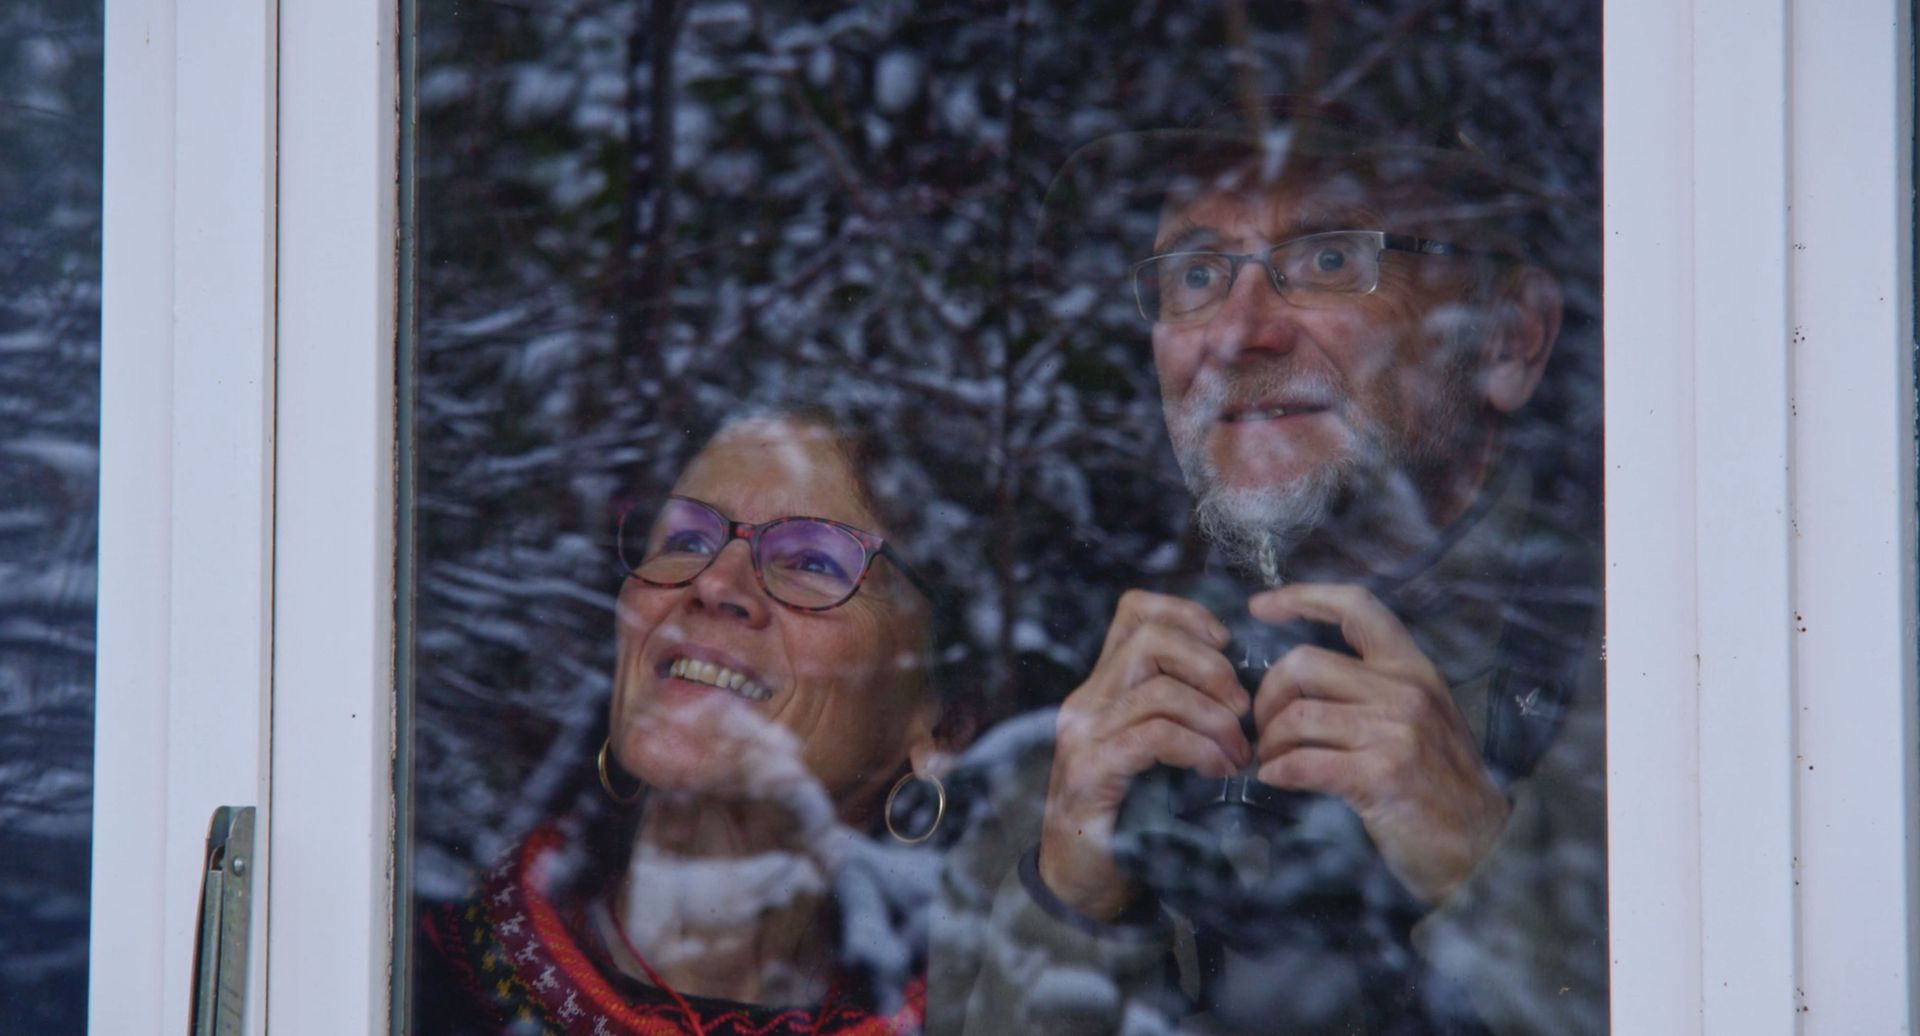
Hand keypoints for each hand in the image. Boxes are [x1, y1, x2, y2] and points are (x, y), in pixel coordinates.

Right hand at [1038, 590, 1250, 920]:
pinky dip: (1198, 748)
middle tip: (1242, 709)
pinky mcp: (1091, 771)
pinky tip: (1216, 770)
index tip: (1226, 646)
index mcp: (1102, 687)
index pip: (1135, 612)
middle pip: (1150, 639)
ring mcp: (1084, 734)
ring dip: (1214, 719)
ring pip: (1158, 689)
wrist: (1081, 880)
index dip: (1187, 614)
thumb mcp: (1153, 752)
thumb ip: (1179, 714)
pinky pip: (1155, 737)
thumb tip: (1244, 691)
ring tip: (1237, 753)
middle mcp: (1086, 701)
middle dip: (1211, 667)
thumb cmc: (1128, 815)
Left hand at [1249, 583, 1508, 904]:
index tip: (1260, 607)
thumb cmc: (1442, 786)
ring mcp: (1395, 732)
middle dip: (1268, 695)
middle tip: (1264, 727)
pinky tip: (1276, 779)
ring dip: (1270, 741)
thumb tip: (1299, 675)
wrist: (1482, 846)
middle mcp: (1406, 691)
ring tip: (1270, 759)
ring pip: (1297, 714)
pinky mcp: (1381, 775)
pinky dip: (1278, 771)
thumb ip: (1374, 689)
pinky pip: (1304, 761)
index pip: (1356, 607)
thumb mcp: (1422, 718)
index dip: (1302, 597)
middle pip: (1303, 662)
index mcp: (1413, 669)